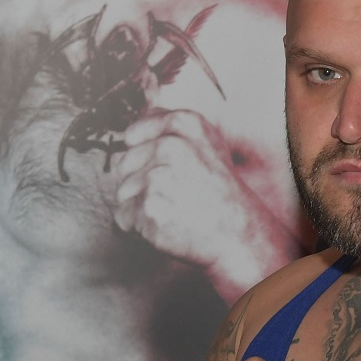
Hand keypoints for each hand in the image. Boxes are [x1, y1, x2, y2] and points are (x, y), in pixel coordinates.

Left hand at [114, 108, 293, 301]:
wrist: (238, 236)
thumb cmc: (222, 196)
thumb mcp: (207, 146)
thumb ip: (170, 130)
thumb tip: (131, 132)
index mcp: (184, 124)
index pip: (133, 133)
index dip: (145, 156)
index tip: (167, 171)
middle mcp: (170, 145)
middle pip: (123, 162)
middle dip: (141, 181)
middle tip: (174, 195)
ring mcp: (158, 176)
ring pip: (123, 190)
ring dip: (140, 205)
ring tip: (173, 210)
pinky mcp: (148, 207)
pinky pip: (123, 216)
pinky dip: (139, 226)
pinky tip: (166, 224)